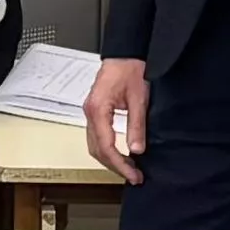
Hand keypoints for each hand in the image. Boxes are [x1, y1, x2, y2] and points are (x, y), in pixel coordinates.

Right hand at [82, 56, 148, 183]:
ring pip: (95, 145)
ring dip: (111, 159)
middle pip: (97, 150)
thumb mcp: (138, 98)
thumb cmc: (130, 68)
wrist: (125, 53)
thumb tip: (137, 149)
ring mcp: (91, 112)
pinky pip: (97, 137)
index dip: (120, 164)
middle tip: (134, 176)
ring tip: (129, 169)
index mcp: (97, 109)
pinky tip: (121, 154)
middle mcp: (90, 112)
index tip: (133, 175)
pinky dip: (108, 149)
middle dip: (115, 166)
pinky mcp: (96, 111)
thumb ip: (136, 126)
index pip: (106, 146)